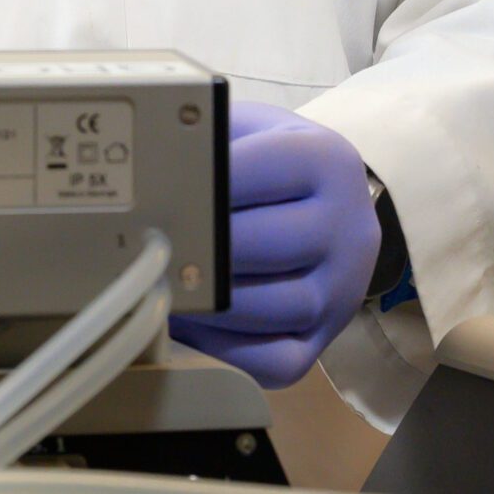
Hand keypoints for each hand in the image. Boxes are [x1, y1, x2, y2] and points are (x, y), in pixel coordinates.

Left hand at [170, 102, 381, 388]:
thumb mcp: (248, 130)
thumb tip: (145, 169)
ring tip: (160, 285)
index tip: (153, 194)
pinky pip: (277, 363)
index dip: (200, 185)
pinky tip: (190, 327)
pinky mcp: (326, 338)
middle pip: (265, 244)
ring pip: (272, 309)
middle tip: (145, 245)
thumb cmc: (271, 163)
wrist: (328, 201)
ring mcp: (342, 291)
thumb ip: (207, 140)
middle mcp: (348, 228)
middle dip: (199, 248)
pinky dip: (227, 351)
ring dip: (208, 303)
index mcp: (328, 162)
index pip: (258, 171)